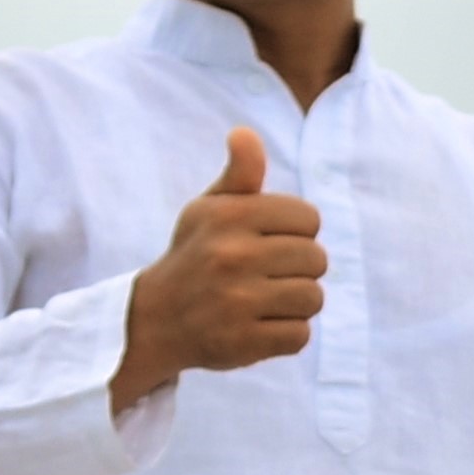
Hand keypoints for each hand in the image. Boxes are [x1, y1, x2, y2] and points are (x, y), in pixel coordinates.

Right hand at [112, 129, 324, 411]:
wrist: (155, 318)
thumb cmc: (195, 255)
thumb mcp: (210, 209)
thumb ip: (239, 174)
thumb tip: (245, 133)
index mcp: (227, 216)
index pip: (309, 218)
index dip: (297, 231)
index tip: (268, 240)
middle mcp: (230, 255)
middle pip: (318, 259)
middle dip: (299, 268)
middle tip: (264, 274)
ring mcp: (236, 301)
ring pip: (313, 298)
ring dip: (295, 303)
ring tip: (262, 299)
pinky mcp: (243, 341)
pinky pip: (301, 335)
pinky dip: (285, 334)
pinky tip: (256, 325)